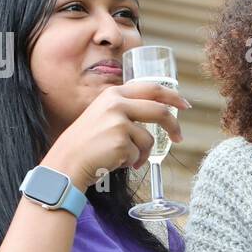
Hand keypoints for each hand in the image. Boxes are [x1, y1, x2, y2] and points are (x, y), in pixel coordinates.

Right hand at [41, 80, 190, 190]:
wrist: (67, 162)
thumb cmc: (87, 144)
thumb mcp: (104, 116)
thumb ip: (127, 110)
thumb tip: (158, 114)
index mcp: (113, 94)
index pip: (151, 88)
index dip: (172, 96)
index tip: (185, 104)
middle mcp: (116, 104)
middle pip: (159, 111)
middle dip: (173, 126)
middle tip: (179, 138)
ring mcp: (119, 122)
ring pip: (148, 139)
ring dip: (141, 154)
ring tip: (124, 159)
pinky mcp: (121, 142)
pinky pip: (139, 155)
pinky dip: (131, 163)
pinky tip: (113, 162)